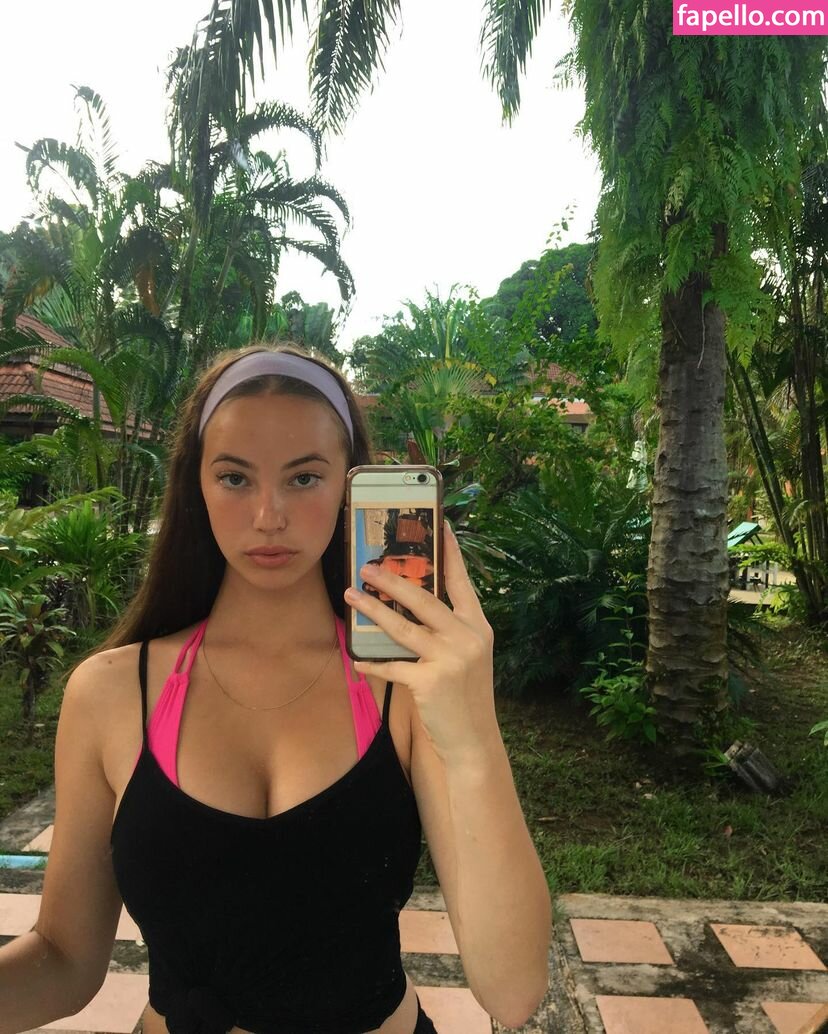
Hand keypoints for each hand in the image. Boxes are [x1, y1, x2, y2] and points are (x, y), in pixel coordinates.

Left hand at [344, 520, 497, 764]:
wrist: (472, 741)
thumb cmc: (464, 696)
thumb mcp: (466, 656)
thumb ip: (447, 630)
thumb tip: (409, 605)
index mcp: (478, 625)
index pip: (461, 581)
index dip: (449, 552)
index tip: (439, 525)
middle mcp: (468, 636)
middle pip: (424, 598)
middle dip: (392, 579)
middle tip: (366, 565)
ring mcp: (451, 658)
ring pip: (404, 626)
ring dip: (374, 609)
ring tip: (352, 595)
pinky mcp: (430, 682)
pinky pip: (392, 666)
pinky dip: (372, 663)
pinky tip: (356, 658)